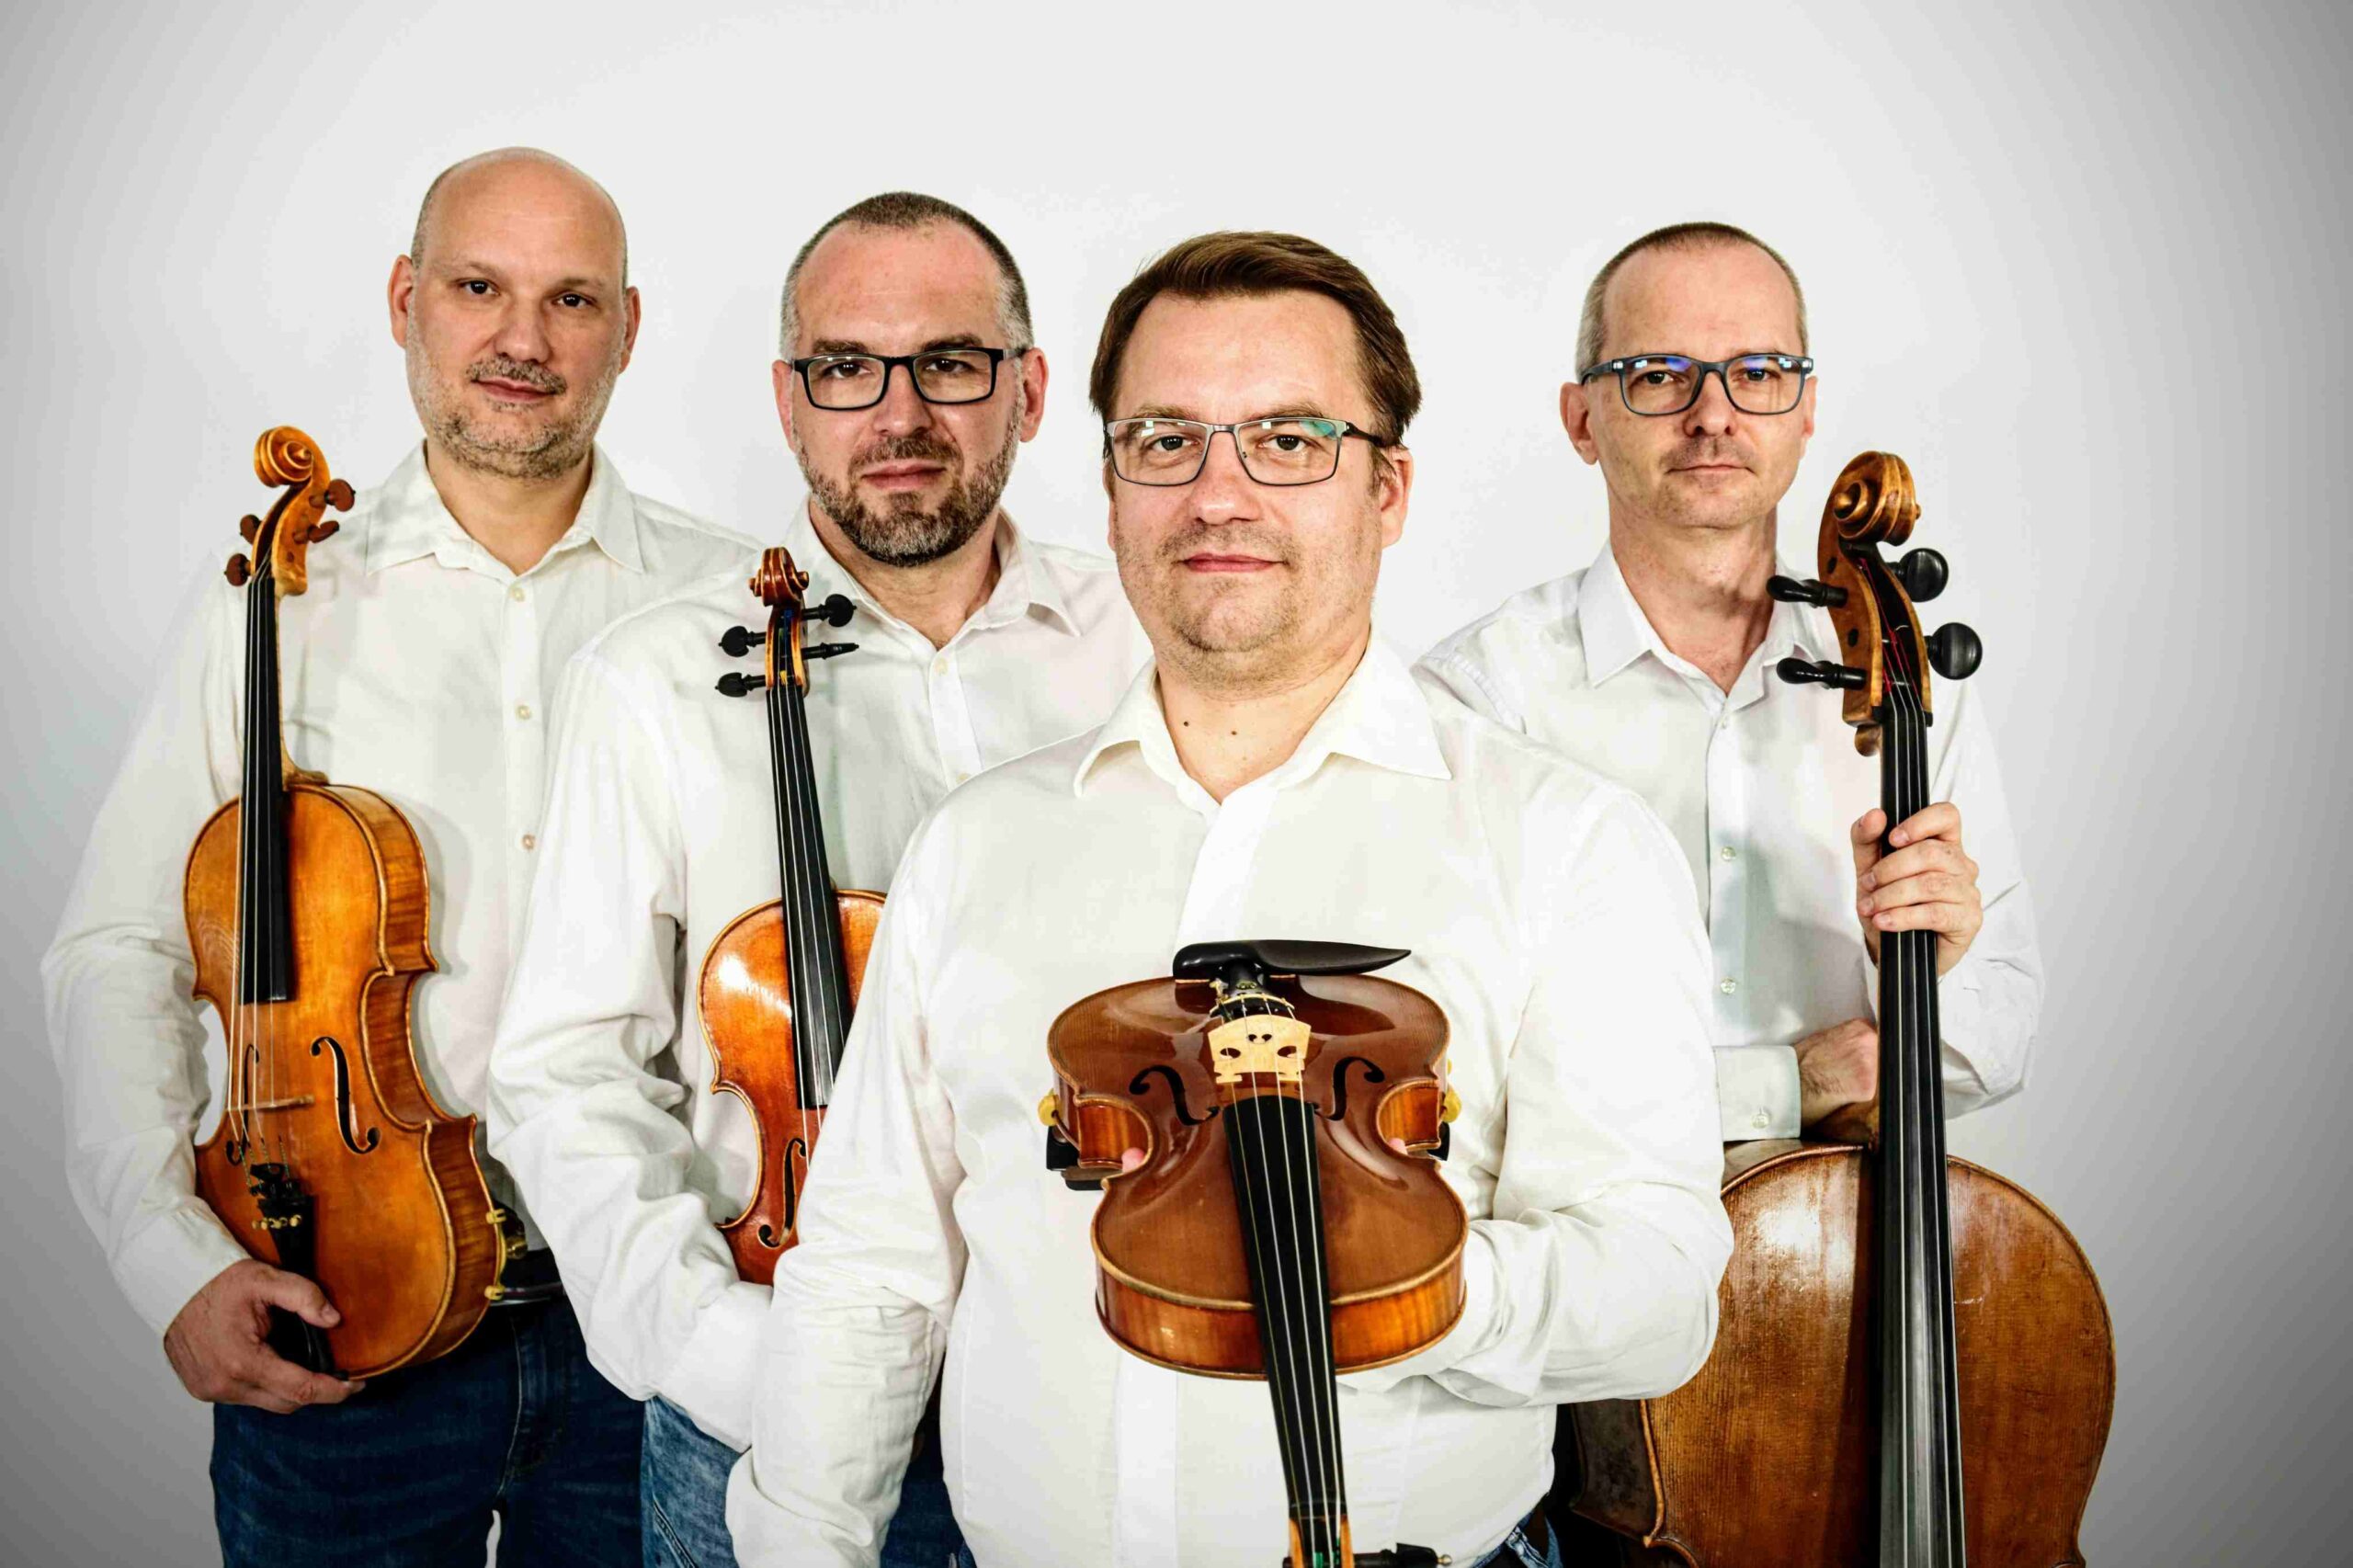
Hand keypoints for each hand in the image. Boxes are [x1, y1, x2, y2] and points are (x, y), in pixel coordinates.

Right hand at [161, 1260, 362, 1411]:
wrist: (172, 1285)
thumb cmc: (216, 1282)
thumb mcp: (266, 1279)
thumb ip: (305, 1297)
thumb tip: (334, 1319)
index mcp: (243, 1361)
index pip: (301, 1390)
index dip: (333, 1391)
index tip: (356, 1386)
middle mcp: (224, 1384)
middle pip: (286, 1402)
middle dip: (315, 1391)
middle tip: (338, 1374)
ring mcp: (210, 1390)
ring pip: (265, 1402)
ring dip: (287, 1388)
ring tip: (306, 1365)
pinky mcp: (201, 1389)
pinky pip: (244, 1396)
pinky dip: (264, 1385)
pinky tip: (274, 1364)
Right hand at [1795, 1018, 1878, 1142]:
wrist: (1790, 1081)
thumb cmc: (1802, 1062)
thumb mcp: (1827, 1038)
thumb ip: (1852, 1040)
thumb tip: (1865, 1048)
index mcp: (1860, 1027)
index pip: (1884, 1039)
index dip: (1878, 1052)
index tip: (1871, 1061)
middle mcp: (1870, 1041)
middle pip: (1888, 1057)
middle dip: (1879, 1068)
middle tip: (1858, 1077)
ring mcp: (1871, 1063)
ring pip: (1885, 1076)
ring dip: (1874, 1083)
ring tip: (1851, 1087)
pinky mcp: (1869, 1085)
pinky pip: (1876, 1094)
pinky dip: (1864, 1098)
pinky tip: (1849, 1096)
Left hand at [1852, 802, 1981, 975]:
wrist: (1892, 947)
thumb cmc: (1888, 904)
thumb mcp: (1870, 868)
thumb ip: (1867, 840)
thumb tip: (1874, 815)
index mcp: (1943, 844)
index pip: (1947, 816)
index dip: (1921, 822)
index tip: (1893, 838)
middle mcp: (1961, 865)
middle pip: (1932, 853)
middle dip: (1891, 868)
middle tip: (1868, 883)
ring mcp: (1968, 892)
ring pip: (1931, 884)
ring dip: (1892, 895)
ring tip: (1871, 907)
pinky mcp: (1968, 920)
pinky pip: (1935, 914)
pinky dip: (1903, 916)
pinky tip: (1884, 921)